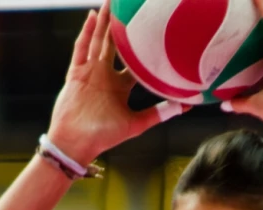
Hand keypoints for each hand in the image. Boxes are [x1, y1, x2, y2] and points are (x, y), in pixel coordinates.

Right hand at [47, 0, 186, 165]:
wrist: (77, 143)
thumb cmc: (104, 136)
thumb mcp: (136, 123)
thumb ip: (160, 113)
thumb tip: (186, 107)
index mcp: (119, 86)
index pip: (133, 61)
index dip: (142, 47)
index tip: (152, 30)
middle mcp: (105, 75)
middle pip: (114, 44)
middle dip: (121, 25)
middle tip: (129, 6)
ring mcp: (89, 72)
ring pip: (98, 40)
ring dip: (105, 22)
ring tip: (111, 2)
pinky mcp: (76, 73)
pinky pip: (81, 48)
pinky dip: (87, 32)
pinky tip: (93, 16)